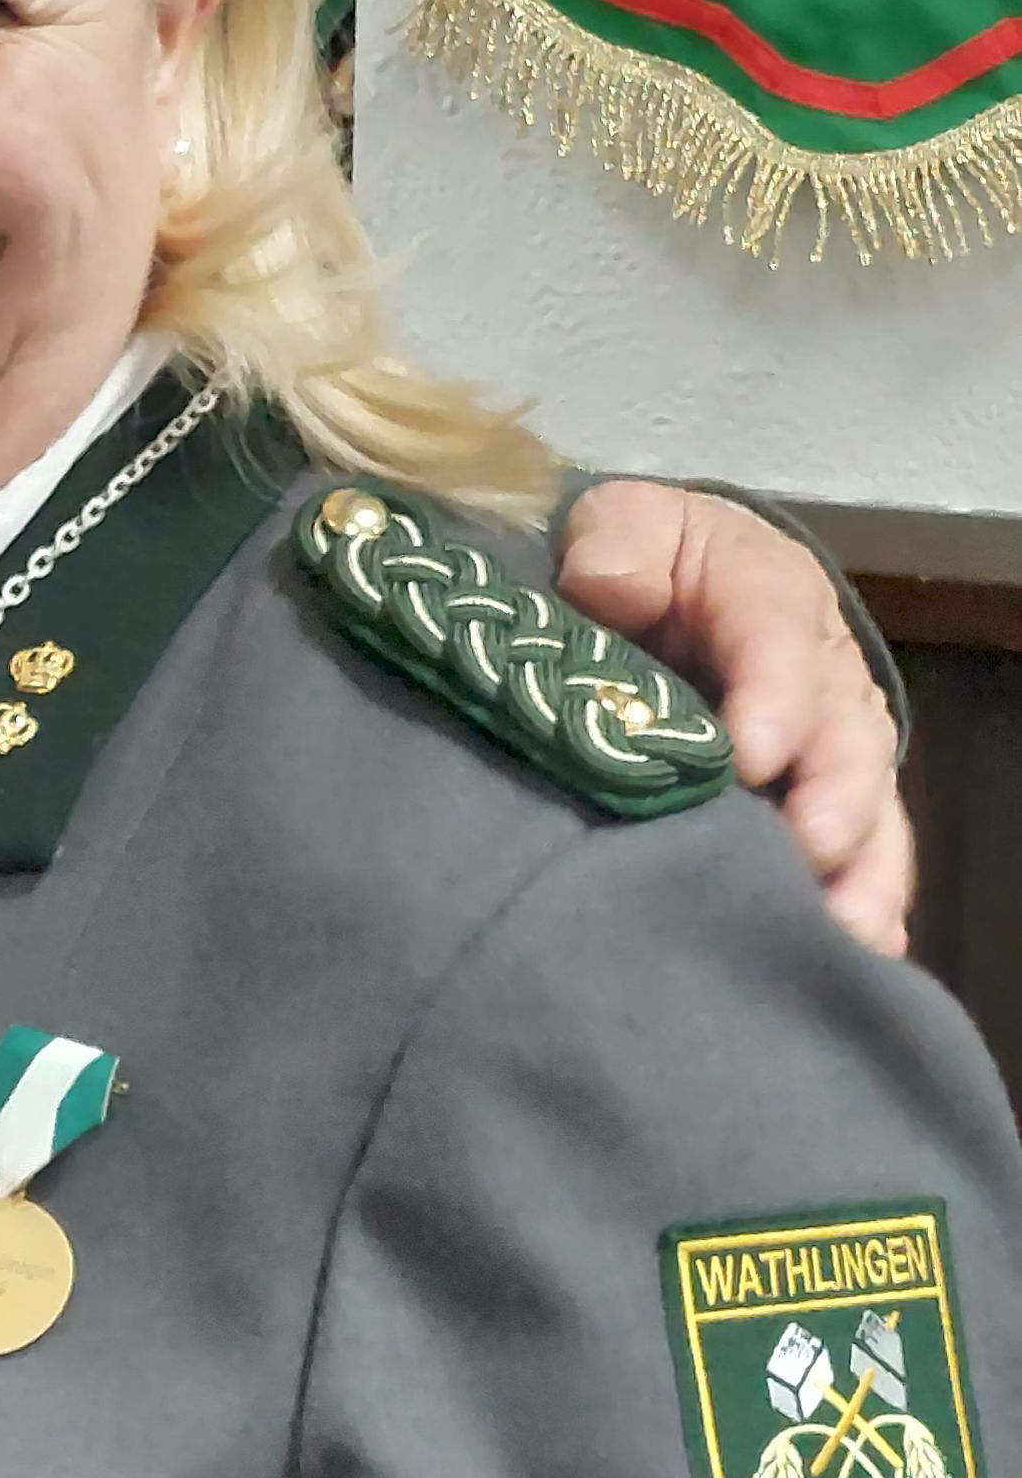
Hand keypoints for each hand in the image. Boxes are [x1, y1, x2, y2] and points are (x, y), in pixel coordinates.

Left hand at [557, 480, 913, 953]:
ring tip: (843, 928)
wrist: (656, 589)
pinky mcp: (819, 801)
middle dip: (835, 797)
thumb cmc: (637, 558)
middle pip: (847, 738)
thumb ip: (616, 543)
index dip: (773, 699)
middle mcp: (821, 676)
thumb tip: (608, 587)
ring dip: (861, 869)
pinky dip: (862, 903)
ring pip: (868, 808)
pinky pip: (860, 855)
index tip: (748, 758)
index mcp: (768, 595)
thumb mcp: (620, 523)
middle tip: (806, 848)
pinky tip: (852, 954)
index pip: (778, 641)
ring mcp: (828, 745)